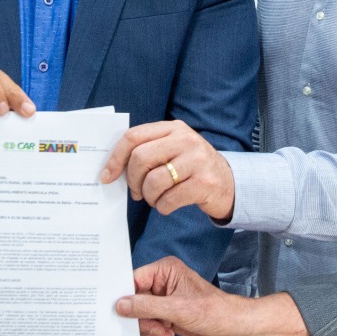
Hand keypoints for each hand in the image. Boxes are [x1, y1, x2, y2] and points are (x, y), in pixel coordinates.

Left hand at [100, 120, 234, 221]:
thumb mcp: (173, 149)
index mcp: (173, 128)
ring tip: (155, 199)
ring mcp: (197, 160)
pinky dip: (162, 207)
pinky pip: (169, 199)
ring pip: (153, 181)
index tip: (107, 176)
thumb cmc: (191, 168)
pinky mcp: (204, 183)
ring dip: (149, 197)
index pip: (134, 136)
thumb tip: (112, 168)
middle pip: (140, 158)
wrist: (229, 183)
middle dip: (133, 181)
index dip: (116, 158)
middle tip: (137, 193)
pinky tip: (168, 205)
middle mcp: (186, 139)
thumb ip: (148, 150)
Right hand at [116, 256, 234, 335]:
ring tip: (165, 332)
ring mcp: (163, 299)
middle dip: (142, 318)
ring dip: (149, 328)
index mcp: (165, 270)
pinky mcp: (166, 314)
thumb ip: (146, 306)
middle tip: (155, 327)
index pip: (134, 279)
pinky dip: (154, 332)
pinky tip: (168, 334)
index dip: (126, 296)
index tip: (119, 312)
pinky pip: (148, 323)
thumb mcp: (176, 309)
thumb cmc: (212, 311)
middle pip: (134, 300)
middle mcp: (162, 282)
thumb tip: (120, 304)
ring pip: (140, 315)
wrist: (229, 327)